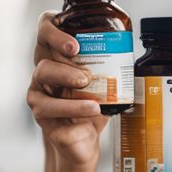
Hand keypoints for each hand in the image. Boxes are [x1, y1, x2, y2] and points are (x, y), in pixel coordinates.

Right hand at [27, 10, 108, 167]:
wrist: (85, 142)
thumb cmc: (92, 109)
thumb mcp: (106, 85)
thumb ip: (113, 67)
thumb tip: (133, 52)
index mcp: (59, 57)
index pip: (46, 29)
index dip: (55, 29)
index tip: (76, 43)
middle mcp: (45, 70)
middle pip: (42, 49)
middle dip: (62, 50)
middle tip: (85, 62)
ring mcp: (38, 90)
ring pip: (42, 73)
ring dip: (67, 76)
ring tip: (87, 83)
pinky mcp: (39, 113)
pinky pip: (49, 106)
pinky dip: (73, 106)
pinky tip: (90, 107)